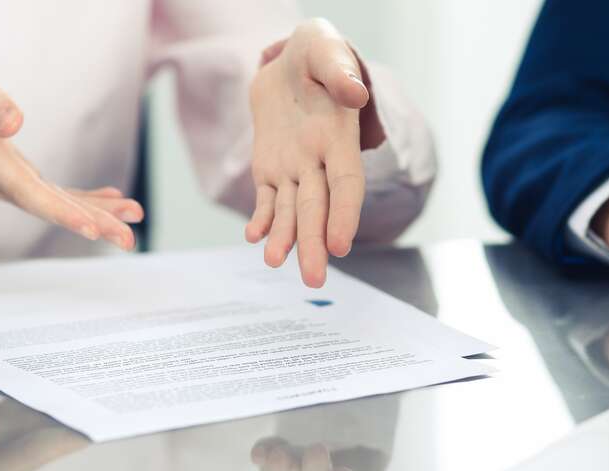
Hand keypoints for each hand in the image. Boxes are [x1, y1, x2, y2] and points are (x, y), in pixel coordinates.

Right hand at [0, 44, 143, 248]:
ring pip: (53, 202)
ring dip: (95, 213)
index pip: (27, 192)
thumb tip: (13, 122)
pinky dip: (81, 198)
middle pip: (46, 206)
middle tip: (128, 238)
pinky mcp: (12, 174)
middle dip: (91, 223)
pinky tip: (110, 199)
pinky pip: (51, 192)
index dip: (61, 211)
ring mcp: (2, 180)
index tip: (92, 228)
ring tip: (132, 218)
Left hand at [247, 19, 384, 287]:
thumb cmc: (319, 54)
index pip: (345, 184)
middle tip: (314, 280)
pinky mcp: (270, 168)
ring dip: (285, 239)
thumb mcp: (328, 52)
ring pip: (292, 212)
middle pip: (319, 209)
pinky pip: (268, 200)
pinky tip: (254, 239)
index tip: (341, 245)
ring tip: (274, 262)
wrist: (293, 59)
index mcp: (338, 138)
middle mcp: (318, 160)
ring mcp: (294, 167)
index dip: (344, 215)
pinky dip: (262, 220)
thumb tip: (354, 94)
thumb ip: (340, 73)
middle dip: (315, 245)